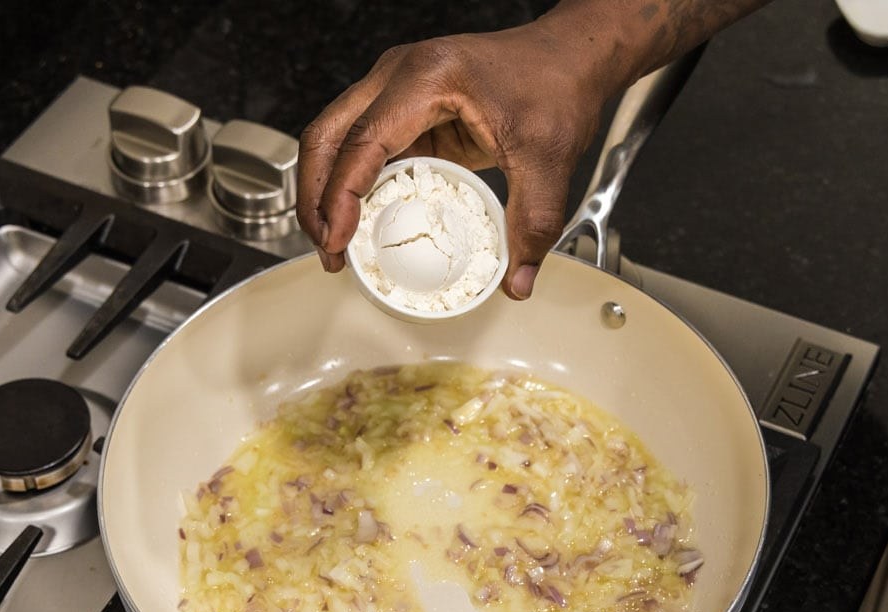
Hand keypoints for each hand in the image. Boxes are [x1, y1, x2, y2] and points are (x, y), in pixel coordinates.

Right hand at [296, 24, 617, 299]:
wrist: (571, 55)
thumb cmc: (556, 82)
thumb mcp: (549, 159)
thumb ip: (533, 223)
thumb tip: (516, 280)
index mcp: (427, 79)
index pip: (363, 143)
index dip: (341, 198)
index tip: (338, 241)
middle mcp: (400, 75)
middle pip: (328, 136)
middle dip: (316, 198)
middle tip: (328, 250)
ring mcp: (397, 88)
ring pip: (336, 138)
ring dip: (327, 191)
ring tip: (336, 242)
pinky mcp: (406, 107)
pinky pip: (364, 145)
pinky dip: (353, 184)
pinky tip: (361, 220)